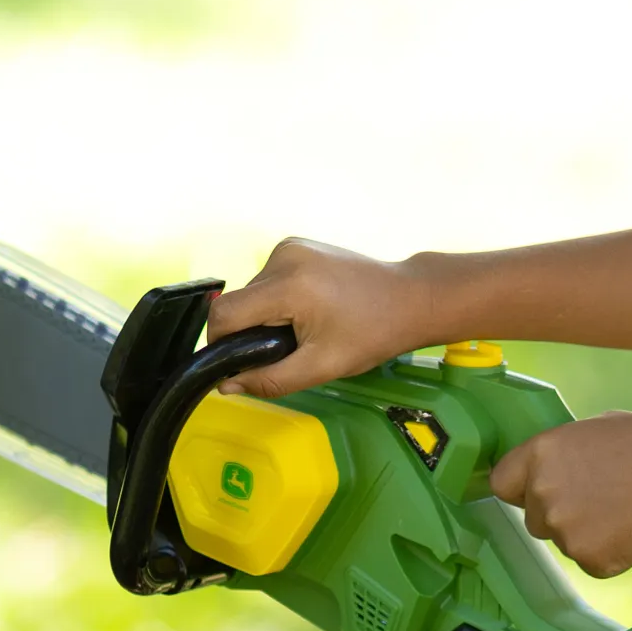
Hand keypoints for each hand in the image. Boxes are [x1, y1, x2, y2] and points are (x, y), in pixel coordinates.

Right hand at [207, 238, 434, 395]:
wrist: (410, 298)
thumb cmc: (372, 335)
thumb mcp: (322, 366)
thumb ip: (271, 379)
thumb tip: (226, 386)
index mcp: (289, 285)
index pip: (225, 313)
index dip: (221, 343)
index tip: (236, 364)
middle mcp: (283, 257)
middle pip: (240, 303)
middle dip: (250, 332)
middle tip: (287, 350)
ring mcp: (289, 246)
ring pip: (253, 291)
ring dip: (264, 316)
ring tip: (303, 330)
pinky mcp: (296, 244)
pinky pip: (268, 279)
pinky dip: (277, 299)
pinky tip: (307, 311)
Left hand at [489, 413, 631, 577]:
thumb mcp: (598, 428)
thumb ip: (567, 449)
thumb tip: (563, 463)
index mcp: (540, 454)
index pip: (502, 483)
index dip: (520, 489)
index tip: (536, 492)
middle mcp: (543, 493)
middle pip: (534, 519)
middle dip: (558, 514)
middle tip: (599, 501)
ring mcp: (563, 530)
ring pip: (564, 541)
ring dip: (586, 533)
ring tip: (624, 512)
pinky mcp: (588, 559)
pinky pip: (590, 561)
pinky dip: (609, 552)